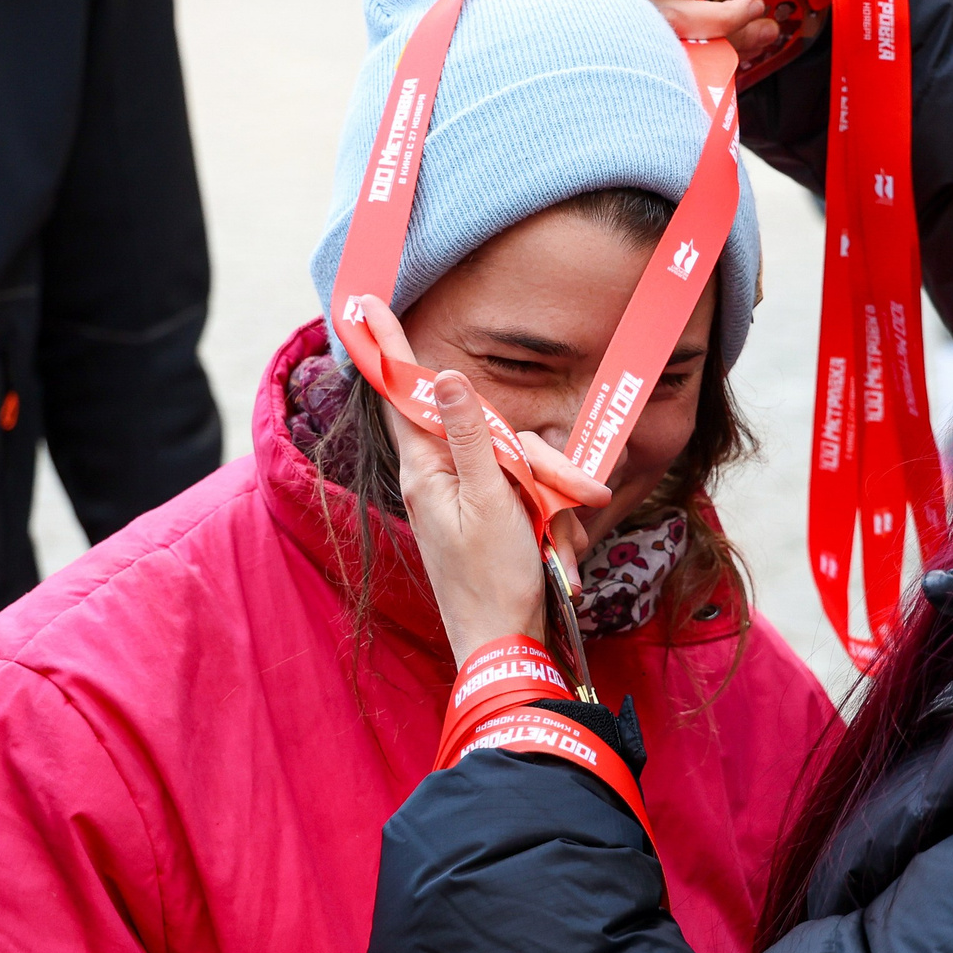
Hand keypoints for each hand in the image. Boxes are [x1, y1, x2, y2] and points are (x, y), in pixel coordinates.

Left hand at [361, 298, 611, 664]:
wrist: (506, 648)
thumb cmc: (493, 582)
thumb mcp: (489, 501)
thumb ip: (471, 436)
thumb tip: (442, 375)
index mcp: (426, 471)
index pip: (403, 396)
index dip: (390, 350)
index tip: (366, 305)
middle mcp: (441, 478)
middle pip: (492, 436)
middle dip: (543, 466)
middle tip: (586, 492)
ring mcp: (468, 497)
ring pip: (520, 469)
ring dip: (552, 506)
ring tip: (560, 549)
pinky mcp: (492, 517)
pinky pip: (528, 500)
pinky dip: (550, 526)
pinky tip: (557, 558)